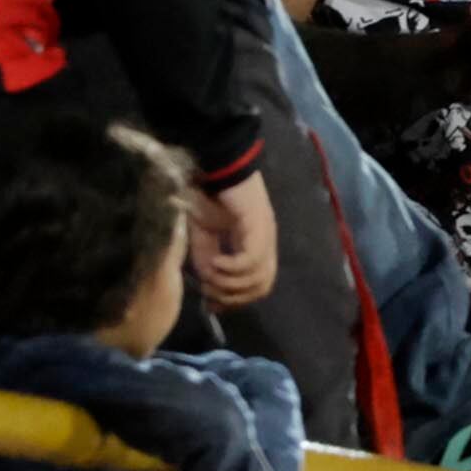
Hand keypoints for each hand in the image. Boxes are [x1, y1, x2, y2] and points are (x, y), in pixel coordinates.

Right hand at [186, 171, 278, 308]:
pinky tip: (214, 262)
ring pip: (258, 277)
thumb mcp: (203, 237)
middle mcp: (266, 242)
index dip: (236, 300)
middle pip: (262, 287)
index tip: (212, 305)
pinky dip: (231, 268)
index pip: (258, 285)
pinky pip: (251, 260)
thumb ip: (207, 262)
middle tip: (209, 293)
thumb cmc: (207, 197)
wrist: (213, 166)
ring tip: (209, 275)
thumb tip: (208, 287)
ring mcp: (266, 234)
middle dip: (233, 297)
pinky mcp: (260, 226)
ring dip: (229, 284)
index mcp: (256, 245)